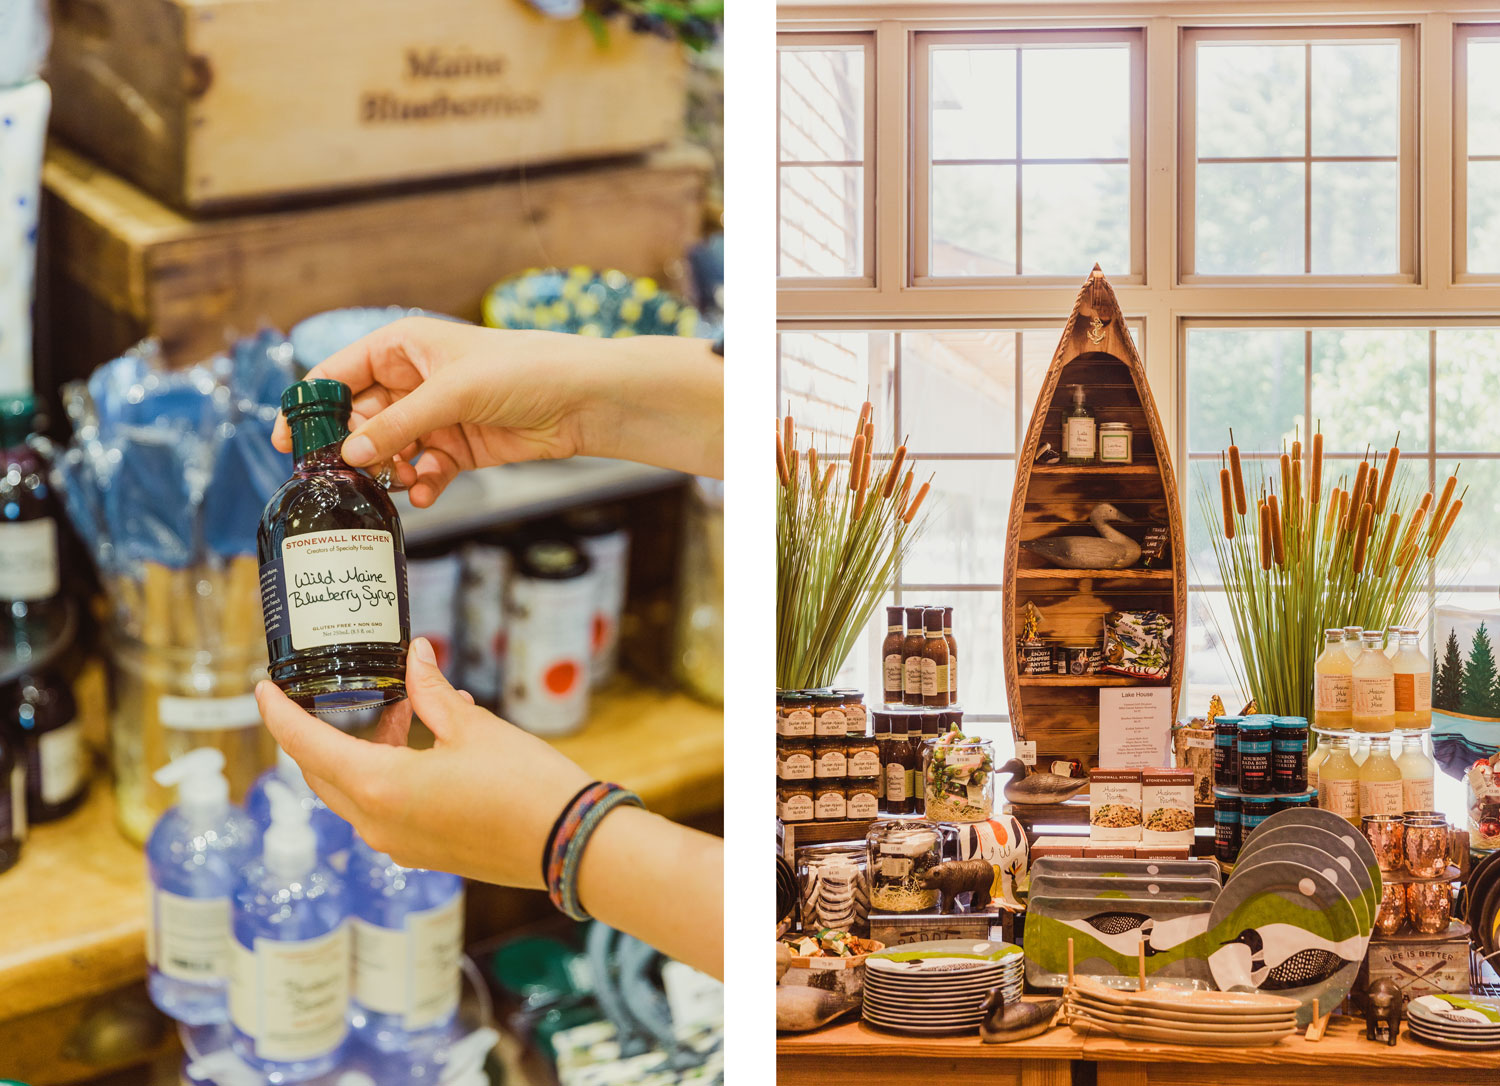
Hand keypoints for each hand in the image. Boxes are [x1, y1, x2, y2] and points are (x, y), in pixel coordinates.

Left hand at [255, 637, 590, 887]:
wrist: (570, 844)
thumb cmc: (525, 785)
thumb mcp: (474, 727)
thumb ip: (432, 692)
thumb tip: (416, 657)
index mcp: (380, 787)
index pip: (306, 747)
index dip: (279, 714)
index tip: (263, 689)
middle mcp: (377, 824)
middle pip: (323, 774)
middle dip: (320, 733)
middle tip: (325, 694)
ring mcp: (400, 845)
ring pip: (356, 793)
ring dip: (364, 752)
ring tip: (402, 710)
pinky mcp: (425, 853)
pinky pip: (385, 811)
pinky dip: (389, 776)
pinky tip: (426, 747)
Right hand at [272, 318, 723, 505]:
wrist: (582, 399)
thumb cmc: (522, 371)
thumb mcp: (452, 393)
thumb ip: (398, 425)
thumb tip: (350, 453)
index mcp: (402, 347)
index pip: (338, 373)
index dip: (310, 405)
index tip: (288, 440)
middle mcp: (414, 380)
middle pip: (360, 419)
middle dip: (355, 449)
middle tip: (347, 476)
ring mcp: (436, 415)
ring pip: (390, 450)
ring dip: (391, 471)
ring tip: (402, 482)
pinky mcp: (458, 447)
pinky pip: (423, 470)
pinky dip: (421, 484)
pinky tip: (426, 493)